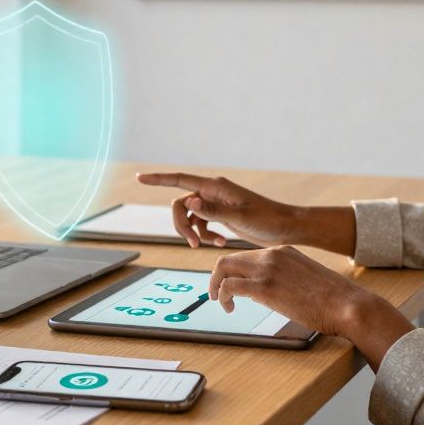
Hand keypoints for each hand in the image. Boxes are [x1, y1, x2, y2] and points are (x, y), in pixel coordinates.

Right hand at [135, 172, 298, 247]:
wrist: (284, 228)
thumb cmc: (266, 220)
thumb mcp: (240, 217)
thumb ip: (214, 211)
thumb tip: (190, 202)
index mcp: (215, 187)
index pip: (179, 180)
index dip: (158, 179)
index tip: (139, 179)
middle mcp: (212, 192)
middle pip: (180, 205)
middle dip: (181, 225)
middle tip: (193, 244)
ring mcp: (215, 204)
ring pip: (189, 217)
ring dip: (195, 233)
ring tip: (213, 246)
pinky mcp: (220, 216)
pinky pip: (201, 225)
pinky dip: (206, 236)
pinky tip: (221, 244)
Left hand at [208, 245, 414, 368]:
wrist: (347, 304)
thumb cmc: (333, 299)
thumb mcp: (305, 278)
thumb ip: (285, 278)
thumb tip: (268, 292)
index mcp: (283, 250)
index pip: (247, 255)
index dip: (235, 271)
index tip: (233, 286)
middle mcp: (272, 254)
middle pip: (229, 258)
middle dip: (217, 276)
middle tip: (217, 294)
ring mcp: (267, 268)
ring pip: (223, 267)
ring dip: (216, 285)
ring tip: (220, 302)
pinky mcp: (264, 286)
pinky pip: (229, 286)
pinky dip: (222, 295)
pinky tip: (229, 308)